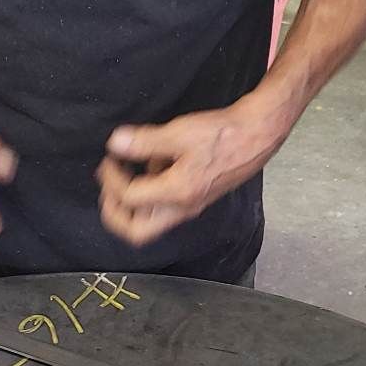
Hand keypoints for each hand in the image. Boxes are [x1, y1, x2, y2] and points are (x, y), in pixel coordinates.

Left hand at [96, 98, 285, 247]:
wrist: (256, 136)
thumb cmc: (223, 135)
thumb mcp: (180, 133)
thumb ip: (145, 142)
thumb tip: (116, 144)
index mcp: (176, 195)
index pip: (129, 200)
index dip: (112, 180)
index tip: (110, 159)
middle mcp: (181, 208)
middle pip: (137, 232)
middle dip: (114, 213)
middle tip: (108, 188)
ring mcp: (188, 205)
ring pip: (149, 220)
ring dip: (132, 200)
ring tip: (130, 167)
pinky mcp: (194, 196)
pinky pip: (163, 204)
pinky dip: (150, 188)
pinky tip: (156, 160)